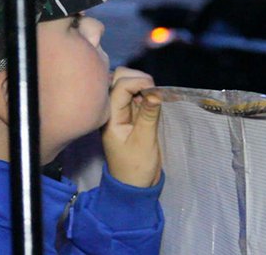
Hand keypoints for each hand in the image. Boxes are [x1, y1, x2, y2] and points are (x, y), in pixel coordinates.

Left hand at [102, 67, 162, 187]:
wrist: (134, 186)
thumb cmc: (136, 168)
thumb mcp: (145, 142)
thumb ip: (148, 116)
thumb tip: (155, 93)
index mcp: (110, 117)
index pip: (119, 87)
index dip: (138, 82)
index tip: (155, 90)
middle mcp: (112, 110)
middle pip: (118, 78)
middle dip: (138, 78)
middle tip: (154, 91)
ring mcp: (120, 111)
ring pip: (126, 83)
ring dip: (142, 84)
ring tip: (155, 96)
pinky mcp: (129, 113)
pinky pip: (134, 94)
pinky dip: (144, 92)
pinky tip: (153, 100)